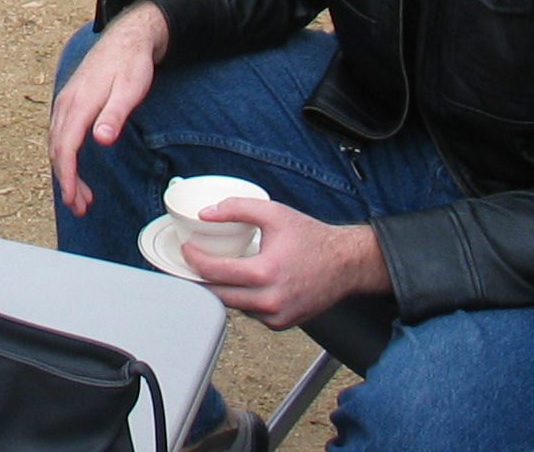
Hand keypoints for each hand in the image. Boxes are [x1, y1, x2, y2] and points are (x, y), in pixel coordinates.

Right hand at [48, 2, 167, 216]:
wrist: (127, 38)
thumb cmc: (131, 64)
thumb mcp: (130, 89)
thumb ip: (115, 114)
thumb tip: (102, 140)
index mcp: (79, 103)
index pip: (66, 146)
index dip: (67, 175)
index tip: (72, 198)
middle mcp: (67, 103)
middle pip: (57, 149)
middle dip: (65, 181)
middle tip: (80, 206)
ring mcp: (67, 102)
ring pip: (57, 143)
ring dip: (65, 171)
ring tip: (80, 196)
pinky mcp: (71, 102)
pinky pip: (61, 134)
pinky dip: (65, 156)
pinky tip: (76, 167)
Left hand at [180, 201, 389, 327]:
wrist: (346, 264)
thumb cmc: (313, 240)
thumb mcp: (273, 213)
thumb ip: (236, 208)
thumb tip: (206, 213)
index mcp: (265, 273)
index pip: (215, 272)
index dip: (194, 260)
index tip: (187, 250)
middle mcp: (270, 300)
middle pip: (218, 295)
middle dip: (202, 278)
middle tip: (194, 262)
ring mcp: (276, 316)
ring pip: (234, 306)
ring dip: (223, 290)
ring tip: (218, 269)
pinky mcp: (282, 324)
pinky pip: (251, 313)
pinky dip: (243, 299)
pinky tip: (245, 282)